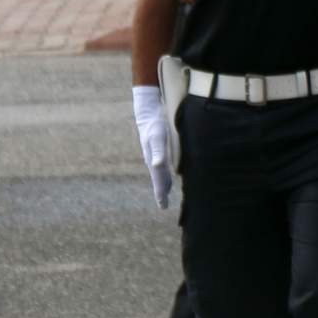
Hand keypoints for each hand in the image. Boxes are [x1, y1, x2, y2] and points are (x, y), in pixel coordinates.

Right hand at [131, 85, 171, 209]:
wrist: (148, 111)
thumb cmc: (155, 124)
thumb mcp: (157, 137)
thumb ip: (158, 152)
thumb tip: (158, 165)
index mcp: (154, 160)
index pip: (158, 181)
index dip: (160, 193)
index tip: (162, 206)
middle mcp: (153, 159)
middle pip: (158, 179)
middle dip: (161, 192)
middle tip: (163, 206)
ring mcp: (155, 153)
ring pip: (160, 173)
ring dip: (163, 184)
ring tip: (165, 194)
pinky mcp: (159, 147)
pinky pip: (162, 164)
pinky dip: (165, 172)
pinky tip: (169, 173)